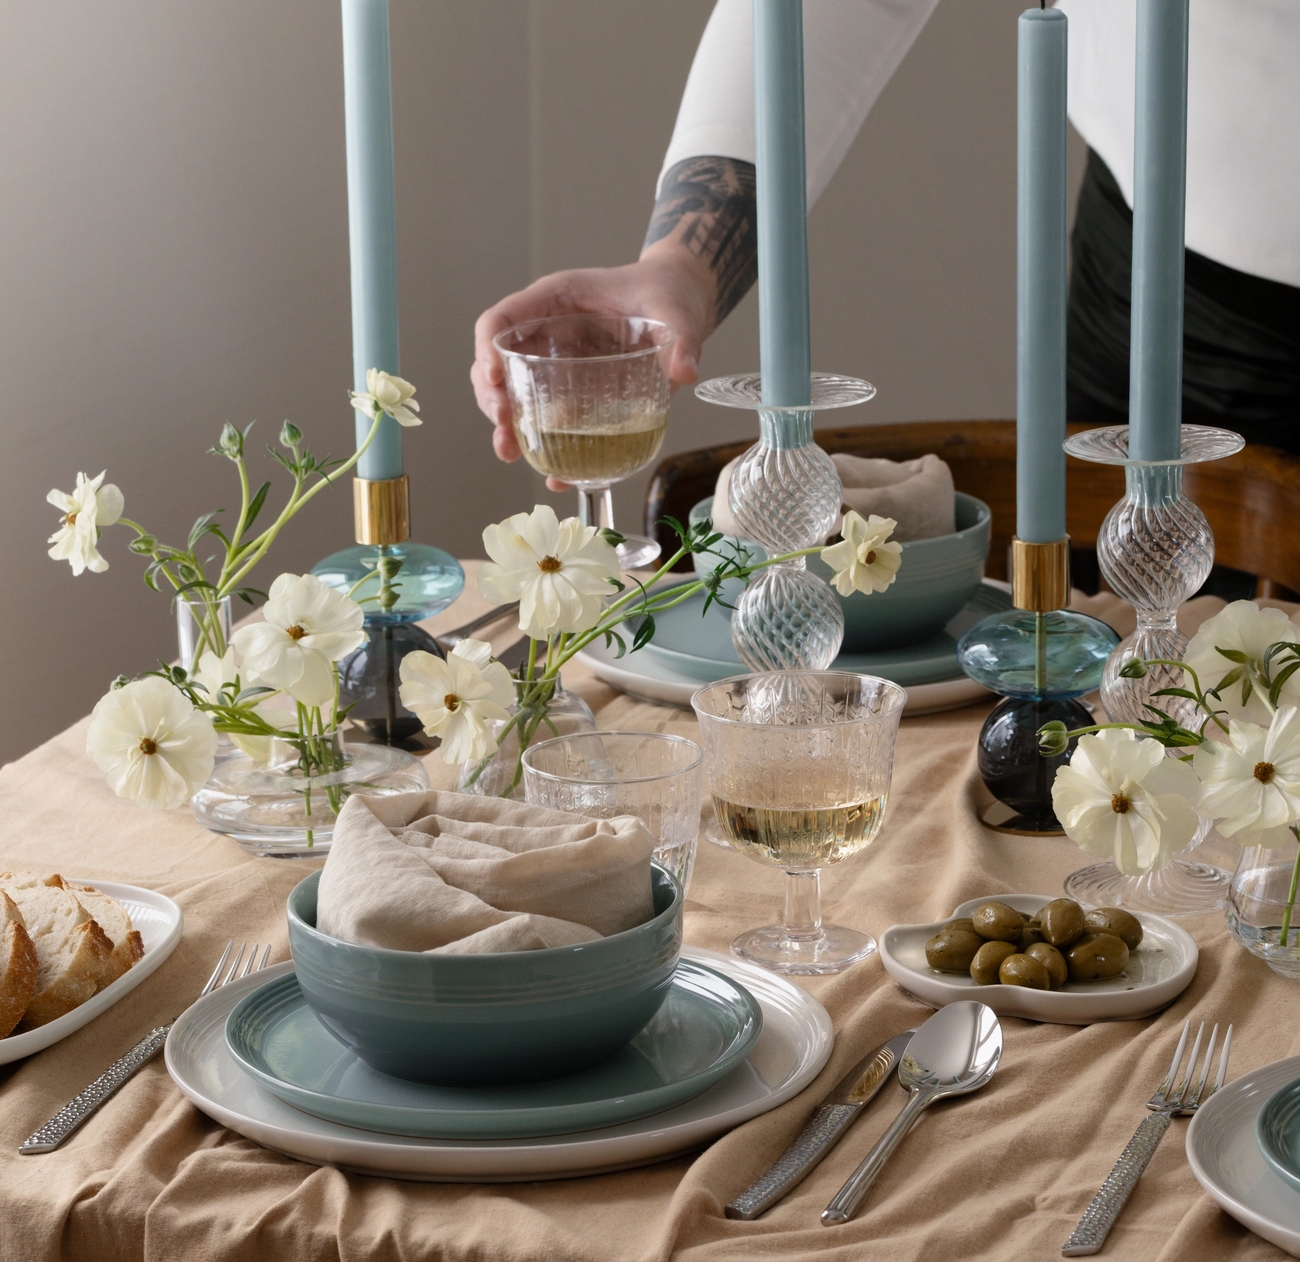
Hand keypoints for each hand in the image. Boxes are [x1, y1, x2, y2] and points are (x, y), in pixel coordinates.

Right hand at [471, 244, 712, 486]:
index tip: (494, 377)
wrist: (679, 303)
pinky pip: (547, 417)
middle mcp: (547, 331)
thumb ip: (681, 338)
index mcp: (556, 300)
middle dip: (492, 397)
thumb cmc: (666, 294)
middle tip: (504, 428)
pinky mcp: (573, 390)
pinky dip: (544, 445)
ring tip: (510, 453)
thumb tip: (684, 371)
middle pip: (496, 362)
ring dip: (506, 426)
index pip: (502, 319)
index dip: (488, 347)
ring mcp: (556, 362)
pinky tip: (553, 474)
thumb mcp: (676, 312)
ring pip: (512, 393)